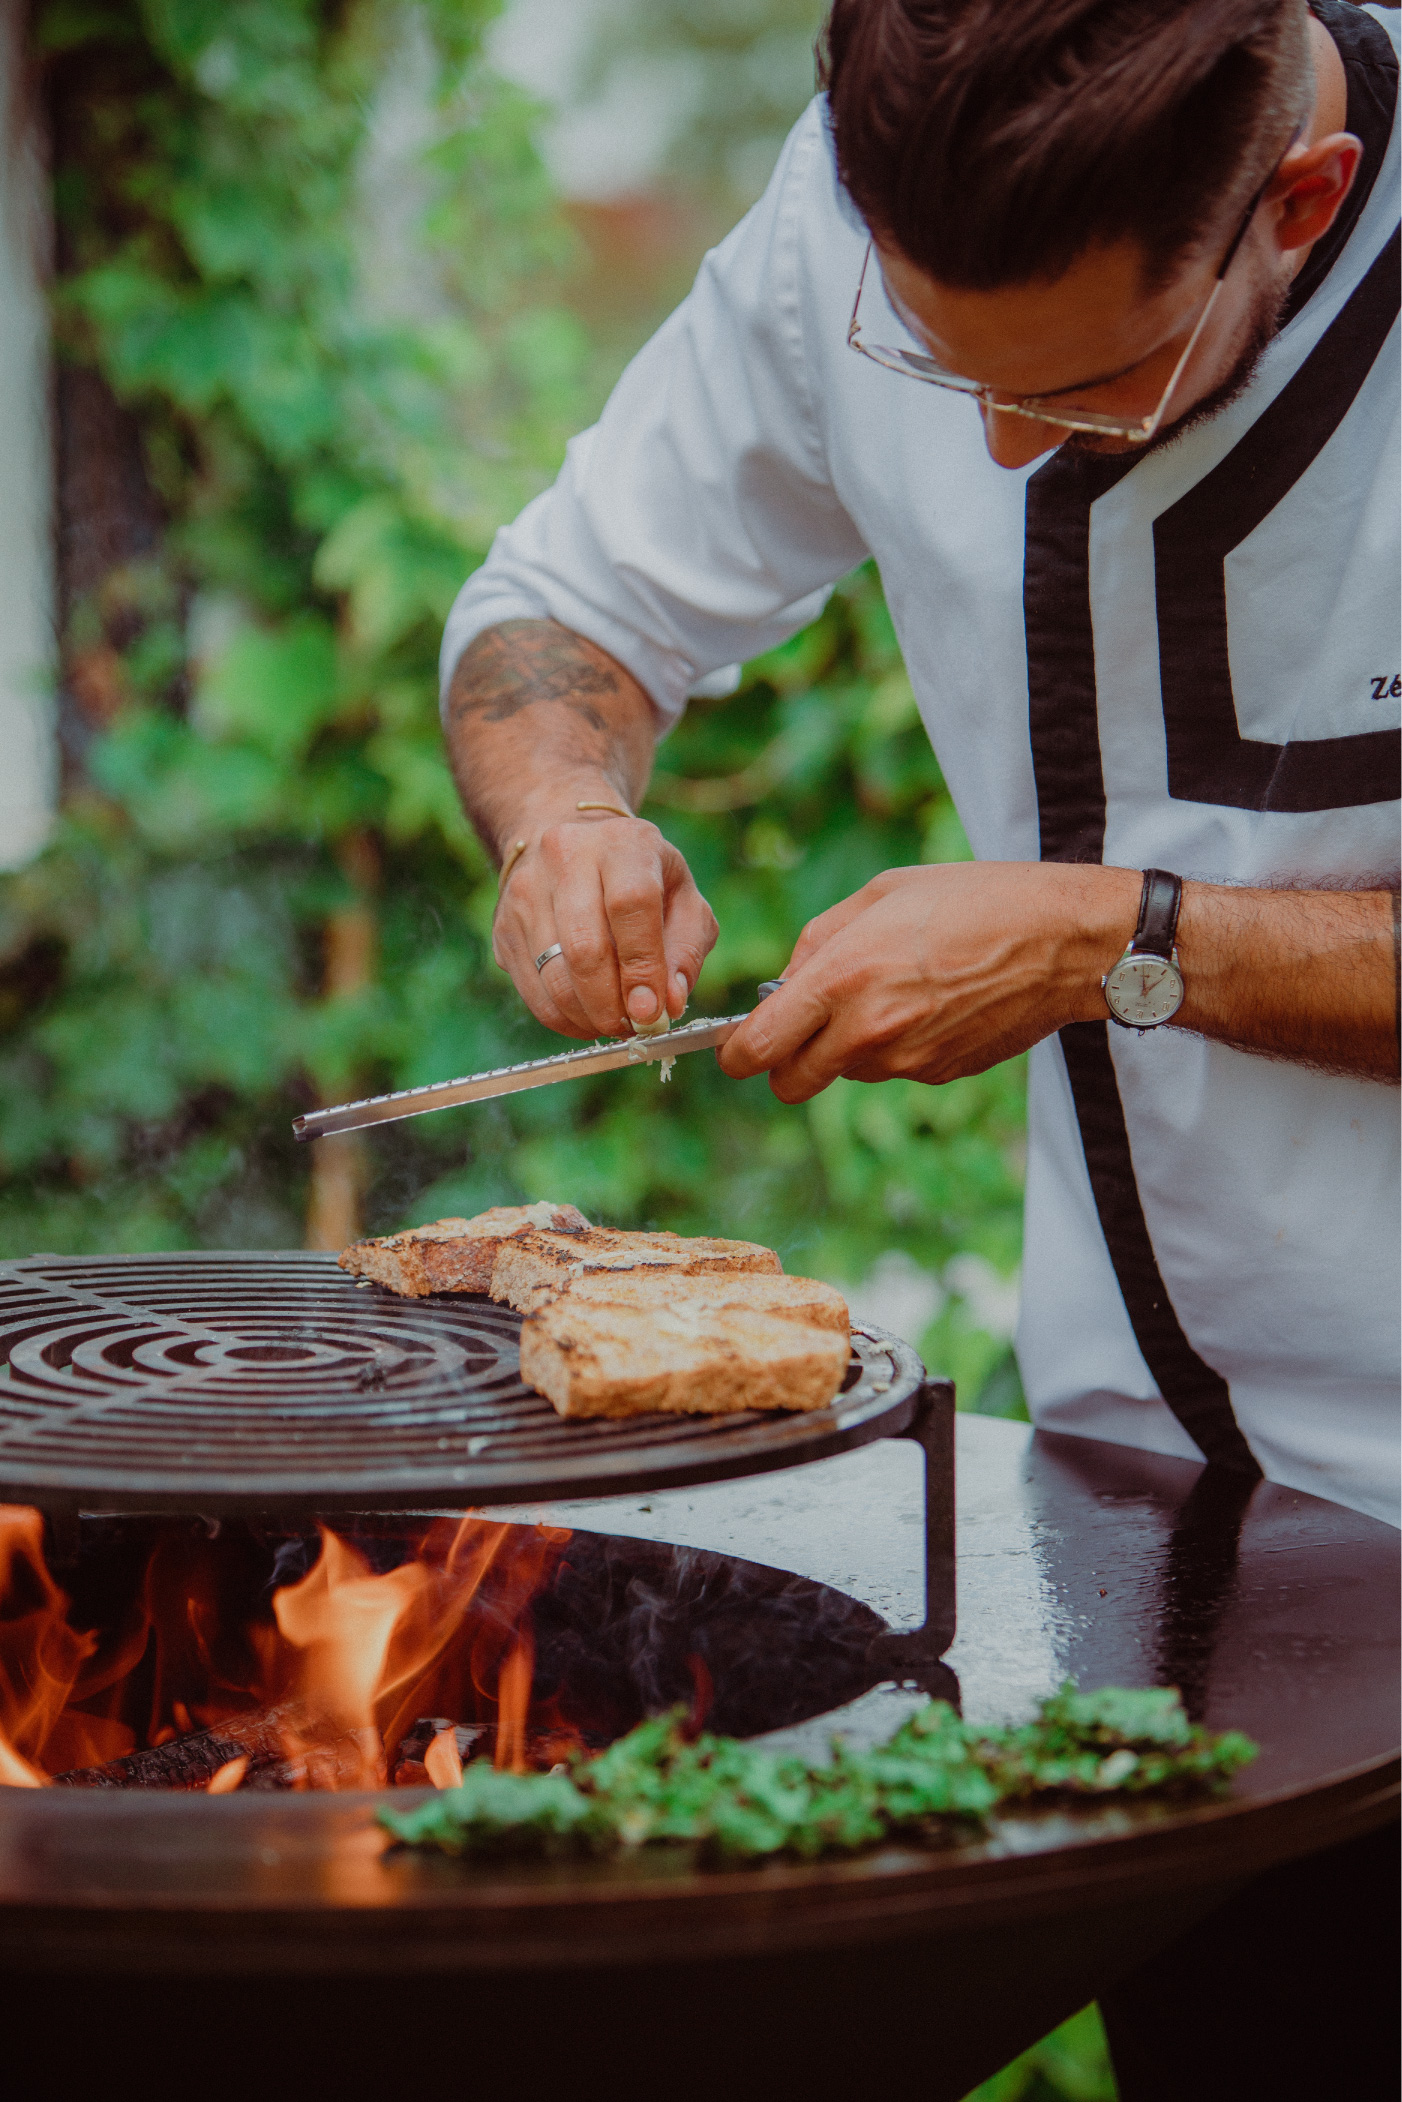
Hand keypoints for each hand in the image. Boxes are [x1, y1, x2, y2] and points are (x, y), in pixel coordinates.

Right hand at [492, 806, 718, 1038]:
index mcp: (622, 844)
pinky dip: (562, 1018)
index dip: (642, 966)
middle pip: (584, 947)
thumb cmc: (641, 879)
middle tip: (632, 1028)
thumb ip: (685, 951)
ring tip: (613, 1025)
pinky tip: (586, 1019)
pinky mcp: (503, 924)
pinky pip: (531, 990)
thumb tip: (670, 1004)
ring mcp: (526, 890)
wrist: (573, 847)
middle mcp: (566, 857)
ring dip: (587, 1017)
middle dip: (611, 1004)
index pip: (630, 905)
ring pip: (553, 976)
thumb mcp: (682, 899)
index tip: (652, 1011)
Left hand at [718, 863, 1136, 1099]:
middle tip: (800, 1028)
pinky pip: (893, 1069)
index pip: (758, 1049)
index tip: (734, 1047)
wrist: (1065, 940)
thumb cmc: (976, 899)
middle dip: (784, 1063)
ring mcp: (907, 1061)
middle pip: (790, 1085)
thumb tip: (784, 981)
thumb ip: (819, 939)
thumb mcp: (883, 893)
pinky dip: (895, 1047)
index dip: (735, 1055)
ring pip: (845, 1074)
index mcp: (843, 980)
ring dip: (847, 1048)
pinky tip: (930, 1004)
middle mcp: (869, 1031)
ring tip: (891, 992)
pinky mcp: (940, 1073)